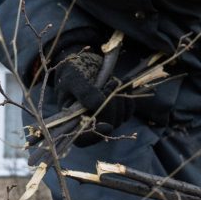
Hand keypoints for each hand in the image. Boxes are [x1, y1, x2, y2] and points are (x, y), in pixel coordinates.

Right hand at [34, 31, 159, 147]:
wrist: (83, 60)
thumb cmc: (72, 70)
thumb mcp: (74, 79)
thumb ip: (84, 92)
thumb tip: (97, 105)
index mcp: (72, 120)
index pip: (82, 139)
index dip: (94, 136)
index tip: (106, 126)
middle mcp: (88, 122)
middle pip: (105, 126)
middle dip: (110, 106)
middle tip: (109, 84)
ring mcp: (103, 117)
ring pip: (119, 119)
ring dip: (120, 100)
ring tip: (113, 81)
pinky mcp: (115, 110)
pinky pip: (128, 111)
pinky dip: (128, 98)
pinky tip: (124, 84)